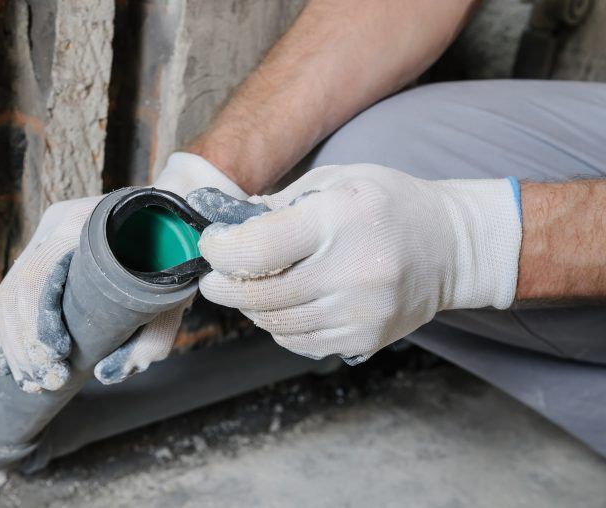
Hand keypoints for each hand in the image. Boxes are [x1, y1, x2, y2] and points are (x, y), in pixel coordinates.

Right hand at [0, 153, 246, 390]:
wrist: (177, 213)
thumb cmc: (177, 251)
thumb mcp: (175, 293)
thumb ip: (154, 336)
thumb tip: (106, 374)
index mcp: (84, 222)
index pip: (39, 275)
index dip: (39, 325)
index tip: (57, 358)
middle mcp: (57, 223)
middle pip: (19, 288)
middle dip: (25, 344)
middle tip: (46, 381)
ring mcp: (48, 233)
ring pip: (13, 293)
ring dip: (18, 343)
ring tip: (35, 381)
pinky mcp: (46, 248)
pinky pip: (18, 292)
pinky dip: (15, 330)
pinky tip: (16, 365)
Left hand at [190, 164, 521, 363]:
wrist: (452, 247)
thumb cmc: (390, 205)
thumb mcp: (337, 180)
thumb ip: (280, 204)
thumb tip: (228, 226)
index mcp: (340, 220)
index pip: (257, 249)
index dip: (220, 251)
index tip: (212, 245)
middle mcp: (352, 271)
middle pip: (259, 295)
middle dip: (223, 286)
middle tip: (214, 277)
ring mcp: (360, 312)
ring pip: (275, 323)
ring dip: (251, 307)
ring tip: (251, 287)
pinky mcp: (365, 339)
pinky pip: (299, 342)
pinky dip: (279, 325)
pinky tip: (286, 305)